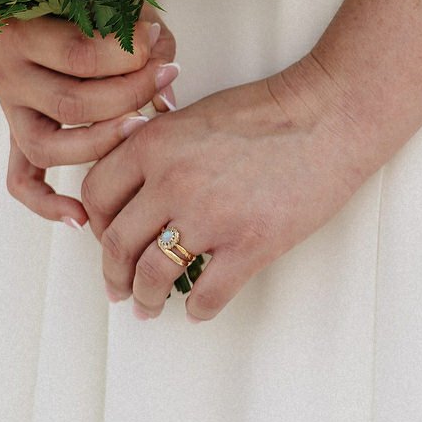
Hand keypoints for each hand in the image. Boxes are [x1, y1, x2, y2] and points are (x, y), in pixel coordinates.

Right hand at [0, 6, 178, 228]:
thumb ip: (146, 40)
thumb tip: (166, 95)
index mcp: (19, 31)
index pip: (81, 58)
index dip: (131, 56)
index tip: (158, 43)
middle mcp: (5, 73)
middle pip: (72, 105)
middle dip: (129, 95)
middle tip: (164, 80)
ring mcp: (9, 108)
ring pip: (47, 147)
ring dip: (100, 143)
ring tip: (139, 129)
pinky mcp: (17, 133)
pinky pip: (21, 180)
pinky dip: (46, 204)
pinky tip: (80, 217)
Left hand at [78, 55, 375, 320]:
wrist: (328, 116)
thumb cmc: (269, 110)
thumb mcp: (194, 115)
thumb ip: (158, 147)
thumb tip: (132, 186)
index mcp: (154, 144)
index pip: (96, 197)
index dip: (94, 225)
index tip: (105, 240)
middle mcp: (173, 182)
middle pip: (117, 244)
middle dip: (113, 275)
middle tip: (118, 288)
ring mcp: (211, 216)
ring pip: (153, 276)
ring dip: (145, 299)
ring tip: (149, 307)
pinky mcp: (250, 244)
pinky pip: (207, 295)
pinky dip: (196, 310)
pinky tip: (197, 309)